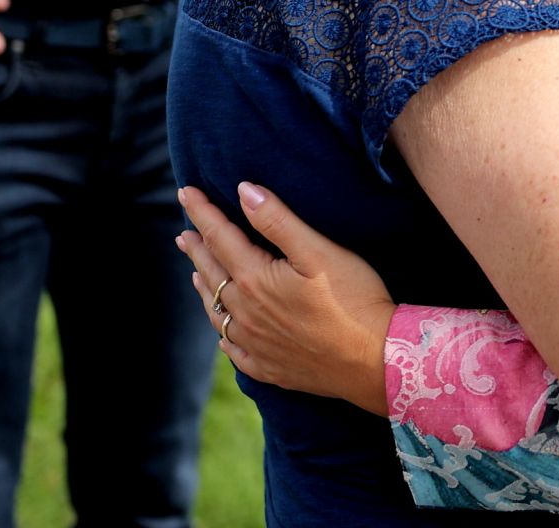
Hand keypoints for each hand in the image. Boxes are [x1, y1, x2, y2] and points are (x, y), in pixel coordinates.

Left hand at [176, 183, 395, 414]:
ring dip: (205, 289)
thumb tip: (244, 191)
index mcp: (255, 280)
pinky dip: (224, 333)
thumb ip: (278, 221)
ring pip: (217, 312)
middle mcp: (246, 314)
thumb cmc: (354, 300)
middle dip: (197, 249)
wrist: (375, 360)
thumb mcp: (319, 251)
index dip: (202, 212)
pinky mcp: (269, 367)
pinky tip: (225, 331)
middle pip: (212, 274)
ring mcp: (255, 345)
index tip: (186, 192)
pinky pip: (234, 350)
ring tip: (196, 274)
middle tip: (184, 234)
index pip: (220, 237)